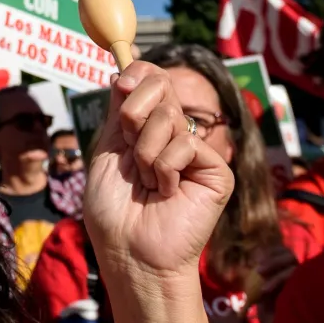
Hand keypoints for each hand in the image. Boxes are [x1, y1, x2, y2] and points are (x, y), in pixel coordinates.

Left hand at [83, 61, 233, 283]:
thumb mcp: (107, 152)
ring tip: (147, 184)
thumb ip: (119, 112)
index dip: (139, 73)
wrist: (130, 253)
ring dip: (144, 154)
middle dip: (134, 116)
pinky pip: (185, 145)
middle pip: (161, 86)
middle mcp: (173, 134)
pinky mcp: (216, 170)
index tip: (123, 82)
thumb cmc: (113, 212)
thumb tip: (125, 69)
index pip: (151, 80)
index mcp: (146, 128)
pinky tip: (166, 194)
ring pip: (169, 117)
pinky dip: (164, 170)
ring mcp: (196, 152)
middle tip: (128, 149)